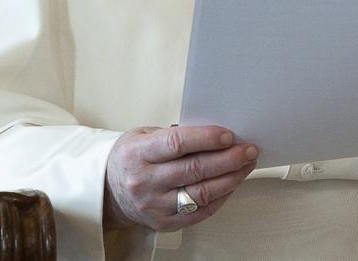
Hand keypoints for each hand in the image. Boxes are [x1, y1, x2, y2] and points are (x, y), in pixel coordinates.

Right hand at [104, 125, 257, 231]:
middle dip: (228, 159)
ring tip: (245, 166)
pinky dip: (220, 197)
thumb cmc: (131, 159)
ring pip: (201, 193)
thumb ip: (174, 135)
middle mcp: (145, 182)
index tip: (229, 135)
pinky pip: (200, 212)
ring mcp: (154, 205)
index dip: (206, 139)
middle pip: (195, 170)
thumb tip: (214, 134)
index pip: (177, 144)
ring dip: (230, 178)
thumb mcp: (143, 136)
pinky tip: (231, 184)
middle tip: (247, 150)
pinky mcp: (164, 223)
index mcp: (138, 154)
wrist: (109, 192)